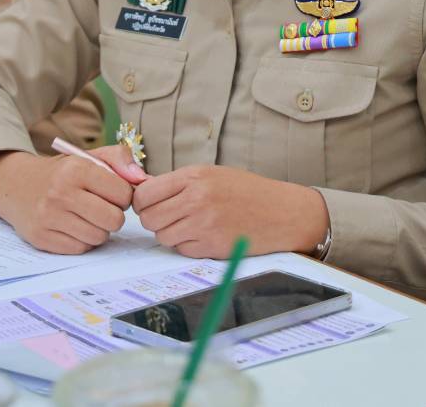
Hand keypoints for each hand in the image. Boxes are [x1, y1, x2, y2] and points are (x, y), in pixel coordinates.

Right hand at [0, 143, 146, 253]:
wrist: (17, 184)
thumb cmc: (63, 172)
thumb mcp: (90, 156)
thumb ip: (121, 159)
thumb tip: (142, 179)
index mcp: (76, 169)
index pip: (123, 194)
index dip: (123, 195)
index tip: (112, 193)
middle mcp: (61, 193)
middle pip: (114, 221)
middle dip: (114, 216)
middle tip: (102, 207)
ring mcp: (49, 217)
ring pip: (99, 237)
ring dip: (99, 229)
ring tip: (86, 216)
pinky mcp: (41, 238)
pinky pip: (80, 249)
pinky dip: (82, 240)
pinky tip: (73, 226)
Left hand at [132, 165, 328, 257]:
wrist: (283, 212)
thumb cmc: (248, 191)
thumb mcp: (212, 174)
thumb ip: (179, 183)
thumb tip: (143, 191)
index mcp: (194, 176)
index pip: (145, 193)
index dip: (143, 202)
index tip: (150, 204)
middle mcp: (196, 199)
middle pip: (149, 218)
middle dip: (155, 220)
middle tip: (171, 218)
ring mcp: (204, 224)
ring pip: (163, 237)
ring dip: (172, 234)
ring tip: (191, 226)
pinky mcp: (212, 246)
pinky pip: (182, 250)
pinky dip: (188, 246)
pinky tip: (205, 236)